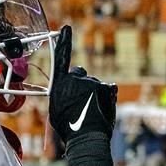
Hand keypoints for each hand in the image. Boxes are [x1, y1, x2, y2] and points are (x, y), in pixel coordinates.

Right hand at [49, 25, 117, 144]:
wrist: (86, 138)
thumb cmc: (68, 129)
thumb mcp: (57, 109)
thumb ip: (64, 93)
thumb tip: (71, 90)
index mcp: (59, 83)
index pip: (62, 56)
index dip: (64, 41)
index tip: (67, 27)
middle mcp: (75, 79)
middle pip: (79, 73)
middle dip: (80, 82)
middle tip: (80, 101)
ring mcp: (92, 82)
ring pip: (94, 84)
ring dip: (94, 93)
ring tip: (90, 111)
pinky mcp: (106, 88)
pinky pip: (107, 89)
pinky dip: (106, 96)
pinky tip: (102, 108)